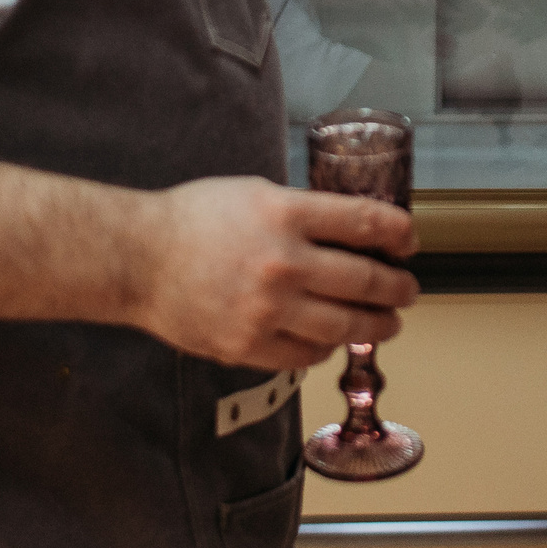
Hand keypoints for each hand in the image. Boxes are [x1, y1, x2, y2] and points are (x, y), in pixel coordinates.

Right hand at [130, 176, 420, 369]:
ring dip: (376, 324)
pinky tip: (333, 338)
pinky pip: (307, 354)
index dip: (399, 233)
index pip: (365, 222)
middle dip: (398, 288)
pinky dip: (328, 347)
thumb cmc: (193, 220)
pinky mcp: (249, 345)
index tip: (410, 241)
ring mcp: (267, 309)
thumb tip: (351, 229)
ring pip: (345, 325)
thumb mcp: (255, 193)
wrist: (137, 259)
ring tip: (387, 321)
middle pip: (366, 280)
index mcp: (286, 214)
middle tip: (407, 290)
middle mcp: (283, 263)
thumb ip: (303, 212)